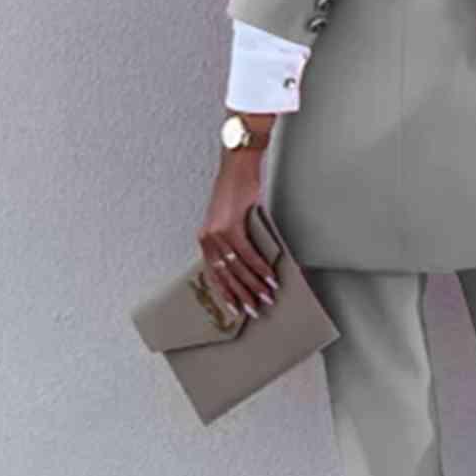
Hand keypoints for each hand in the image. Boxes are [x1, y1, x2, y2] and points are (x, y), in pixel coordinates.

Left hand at [197, 150, 279, 317]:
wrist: (238, 166)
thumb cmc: (237, 189)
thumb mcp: (232, 218)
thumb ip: (236, 239)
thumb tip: (251, 262)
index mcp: (206, 238)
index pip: (214, 273)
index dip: (226, 293)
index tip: (235, 308)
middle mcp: (208, 237)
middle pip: (226, 275)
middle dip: (242, 295)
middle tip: (254, 309)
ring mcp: (218, 232)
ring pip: (237, 268)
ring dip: (254, 285)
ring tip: (266, 297)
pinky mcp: (231, 226)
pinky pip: (247, 254)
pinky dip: (260, 267)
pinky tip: (269, 278)